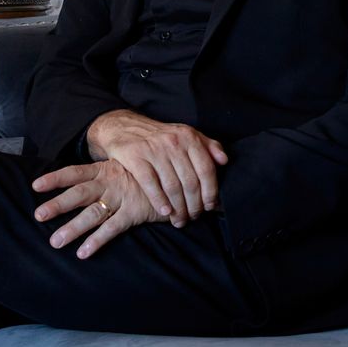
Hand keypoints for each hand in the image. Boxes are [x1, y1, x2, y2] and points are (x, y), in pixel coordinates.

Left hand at [32, 161, 159, 258]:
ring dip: (73, 228)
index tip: (35, 185)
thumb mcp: (123, 167)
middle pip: (79, 194)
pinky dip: (97, 241)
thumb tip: (81, 181)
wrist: (176, 179)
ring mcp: (122, 198)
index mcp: (104, 170)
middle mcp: (110, 183)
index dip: (55, 178)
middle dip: (58, 205)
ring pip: (92, 214)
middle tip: (38, 215)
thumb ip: (104, 173)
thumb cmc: (146, 175)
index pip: (74, 173)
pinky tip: (83, 253)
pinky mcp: (134, 212)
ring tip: (56, 242)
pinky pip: (112, 228)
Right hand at [83, 110, 229, 223]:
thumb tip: (224, 161)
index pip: (206, 169)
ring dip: (178, 208)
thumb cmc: (159, 136)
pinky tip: (165, 211)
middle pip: (190, 182)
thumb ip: (208, 145)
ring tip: (179, 220)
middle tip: (193, 217)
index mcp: (189, 137)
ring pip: (172, 186)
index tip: (210, 206)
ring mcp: (153, 149)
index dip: (211, 191)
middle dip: (194, 205)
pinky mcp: (134, 156)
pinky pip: (150, 183)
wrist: (123, 126)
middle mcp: (173, 142)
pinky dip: (159, 200)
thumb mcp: (185, 134)